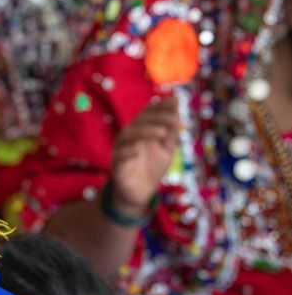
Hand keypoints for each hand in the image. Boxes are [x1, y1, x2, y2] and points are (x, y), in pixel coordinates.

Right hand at [111, 97, 177, 214]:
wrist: (141, 192)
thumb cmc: (152, 168)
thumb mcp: (167, 148)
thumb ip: (170, 132)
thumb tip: (176, 111)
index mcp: (141, 129)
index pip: (149, 113)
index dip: (161, 106)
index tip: (176, 101)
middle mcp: (129, 135)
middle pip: (140, 121)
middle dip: (157, 118)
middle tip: (174, 119)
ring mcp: (121, 148)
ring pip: (129, 135)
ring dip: (145, 132)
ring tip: (162, 133)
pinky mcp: (117, 164)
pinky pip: (121, 154)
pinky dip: (129, 150)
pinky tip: (139, 149)